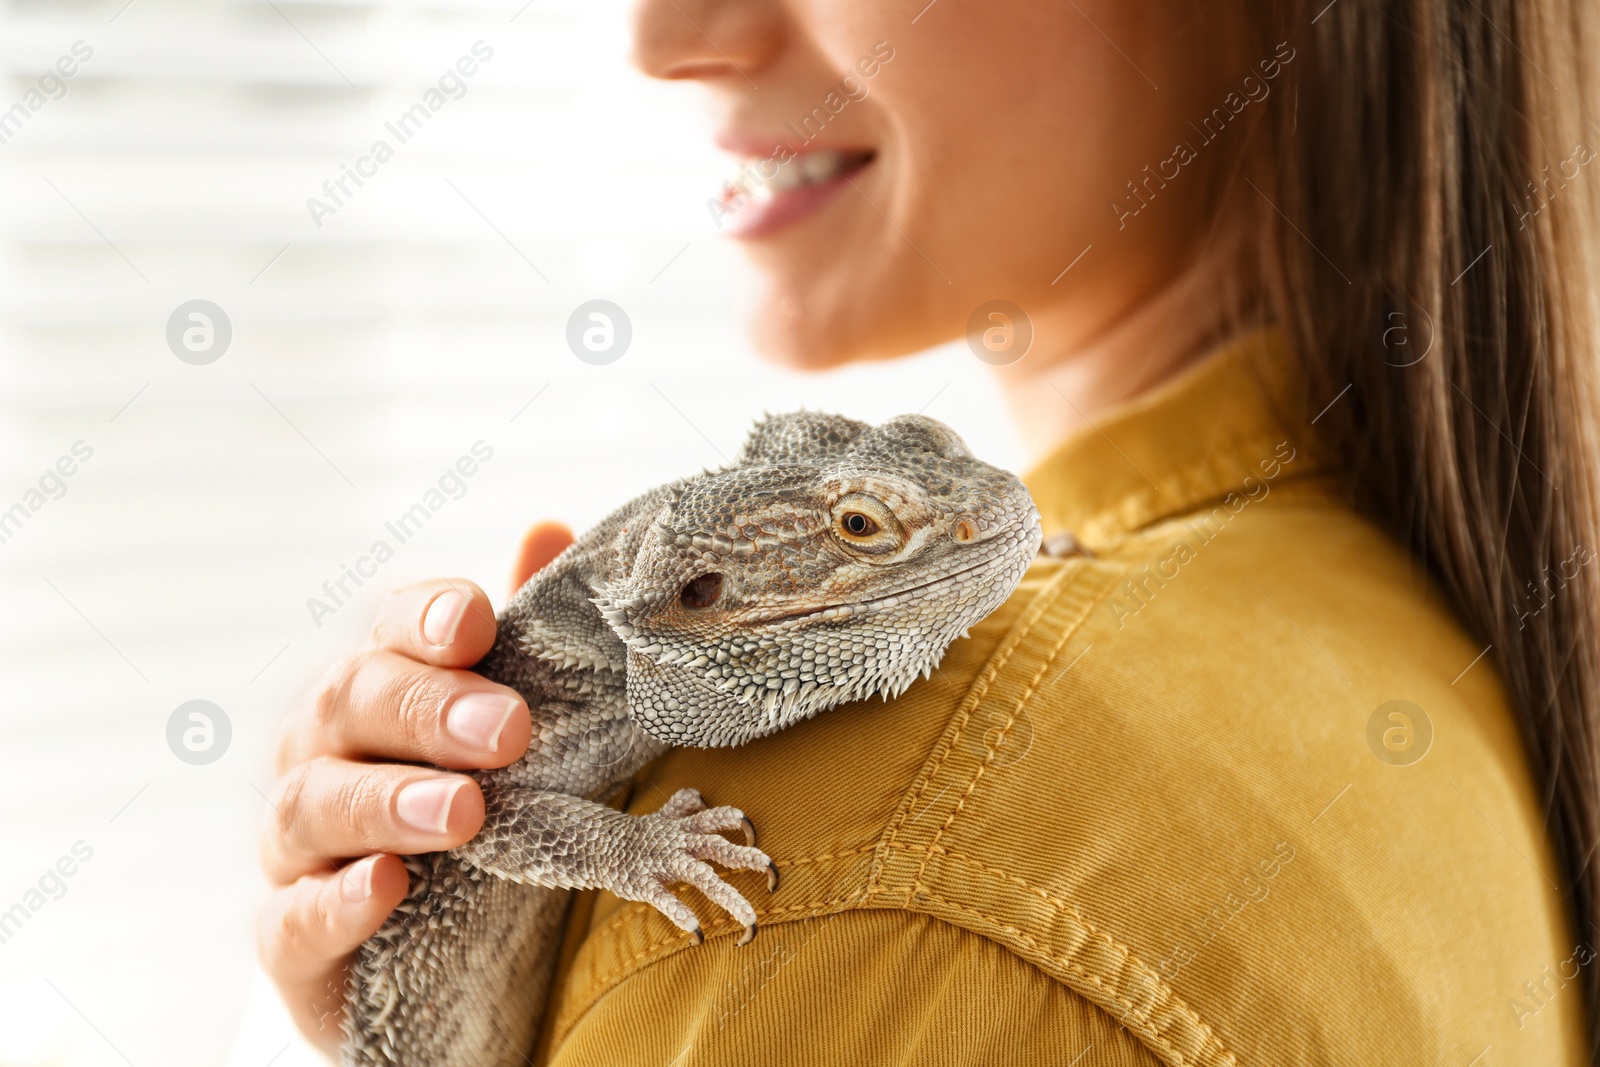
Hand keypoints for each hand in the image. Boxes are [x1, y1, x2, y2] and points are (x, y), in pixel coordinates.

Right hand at [256, 521, 573, 1053]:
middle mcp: (322, 750)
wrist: (433, 952)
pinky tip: (385, 888)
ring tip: (463, 814)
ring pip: (313, 804)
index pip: (389, 627)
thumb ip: (527, 639)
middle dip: (429, 709)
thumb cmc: (469, 807)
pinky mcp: (288, 939)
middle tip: (509, 730)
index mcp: (379, 683)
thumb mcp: (507, 726)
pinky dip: (335, 902)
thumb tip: (549, 529)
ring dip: (387, 802)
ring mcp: (294, 845)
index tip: (477, 623)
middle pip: (352, 702)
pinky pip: (292, 919)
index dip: (427, 619)